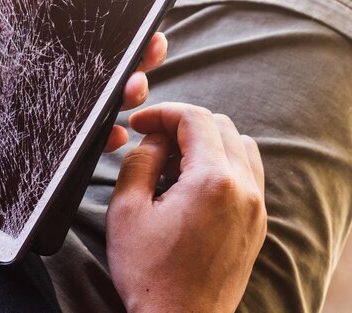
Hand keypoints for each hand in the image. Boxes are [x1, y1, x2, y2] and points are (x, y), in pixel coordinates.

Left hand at [0, 0, 165, 152]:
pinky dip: (104, 130)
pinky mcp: (43, 120)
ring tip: (132, 86)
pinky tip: (110, 131)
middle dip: (146, 39)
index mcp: (40, 11)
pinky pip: (83, 126)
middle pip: (116, 39)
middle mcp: (54, 46)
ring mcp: (52, 83)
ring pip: (109, 83)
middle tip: (152, 41)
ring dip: (133, 83)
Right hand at [106, 103, 266, 312]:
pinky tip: (194, 183)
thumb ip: (140, 161)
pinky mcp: (257, 224)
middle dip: (183, 124)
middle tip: (153, 140)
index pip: (194, 118)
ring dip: (206, 141)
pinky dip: (223, 163)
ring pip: (240, 146)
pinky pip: (248, 173)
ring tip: (174, 161)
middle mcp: (244, 188)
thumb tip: (155, 139)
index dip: (162, 112)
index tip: (139, 124)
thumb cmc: (150, 272)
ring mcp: (256, 207)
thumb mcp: (127, 210)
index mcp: (212, 180)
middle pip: (221, 126)